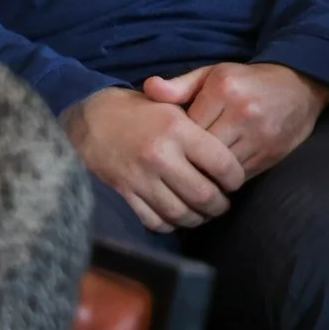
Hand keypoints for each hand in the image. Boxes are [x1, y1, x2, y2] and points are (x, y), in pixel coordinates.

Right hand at [65, 86, 247, 231]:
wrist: (92, 120)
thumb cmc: (141, 111)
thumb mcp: (173, 105)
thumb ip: (202, 121)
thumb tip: (232, 142)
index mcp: (178, 130)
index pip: (221, 163)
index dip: (235, 178)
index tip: (236, 180)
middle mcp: (160, 156)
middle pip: (203, 194)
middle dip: (219, 204)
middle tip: (224, 203)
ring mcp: (140, 177)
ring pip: (179, 212)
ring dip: (197, 218)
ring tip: (205, 213)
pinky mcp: (124, 192)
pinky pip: (152, 219)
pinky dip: (169, 224)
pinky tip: (178, 218)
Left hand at [143, 62, 328, 178]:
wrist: (302, 85)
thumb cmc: (249, 81)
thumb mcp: (215, 74)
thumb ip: (181, 85)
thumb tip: (148, 89)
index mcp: (223, 89)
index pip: (186, 127)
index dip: (174, 141)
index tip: (166, 148)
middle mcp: (242, 112)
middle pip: (202, 151)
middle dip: (187, 162)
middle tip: (173, 170)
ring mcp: (259, 135)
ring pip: (220, 168)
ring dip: (205, 176)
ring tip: (191, 180)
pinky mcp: (272, 152)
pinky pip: (240, 175)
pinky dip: (225, 180)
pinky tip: (216, 179)